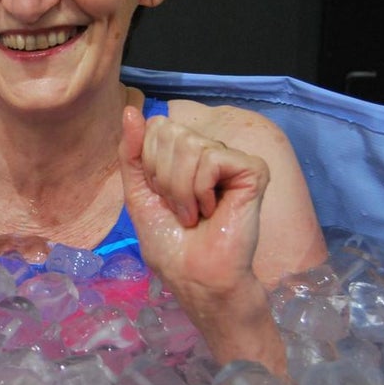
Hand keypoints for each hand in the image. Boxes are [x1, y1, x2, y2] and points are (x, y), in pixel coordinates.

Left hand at [118, 106, 284, 373]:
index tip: (160, 197)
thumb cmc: (170, 243)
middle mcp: (208, 152)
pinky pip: (211, 157)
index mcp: (182, 155)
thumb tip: (131, 109)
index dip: (148, 163)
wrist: (196, 275)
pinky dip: (200, 189)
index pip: (154, 126)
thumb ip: (132, 152)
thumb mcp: (138, 193)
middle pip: (168, 131)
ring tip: (193, 214)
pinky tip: (211, 210)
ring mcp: (231, 160)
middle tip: (178, 209)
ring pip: (189, 144)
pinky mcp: (252, 169)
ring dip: (180, 189)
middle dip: (162, 177)